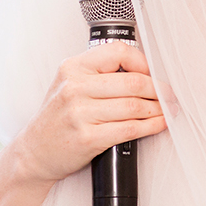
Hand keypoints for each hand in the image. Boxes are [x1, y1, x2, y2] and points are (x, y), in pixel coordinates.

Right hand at [13, 41, 165, 183]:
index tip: (154, 74)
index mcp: (73, 67)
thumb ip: (98, 74)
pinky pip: (130, 129)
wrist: (34, 152)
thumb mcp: (69, 84)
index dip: (143, 62)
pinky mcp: (88, 138)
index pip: (118, 52)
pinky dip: (152, 126)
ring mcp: (80, 113)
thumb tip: (143, 72)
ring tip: (168, 110)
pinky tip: (159, 124)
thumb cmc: (57, 119)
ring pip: (135, 106)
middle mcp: (75, 87)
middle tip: (171, 95)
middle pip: (133, 82)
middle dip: (159, 89)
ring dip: (159, 109)